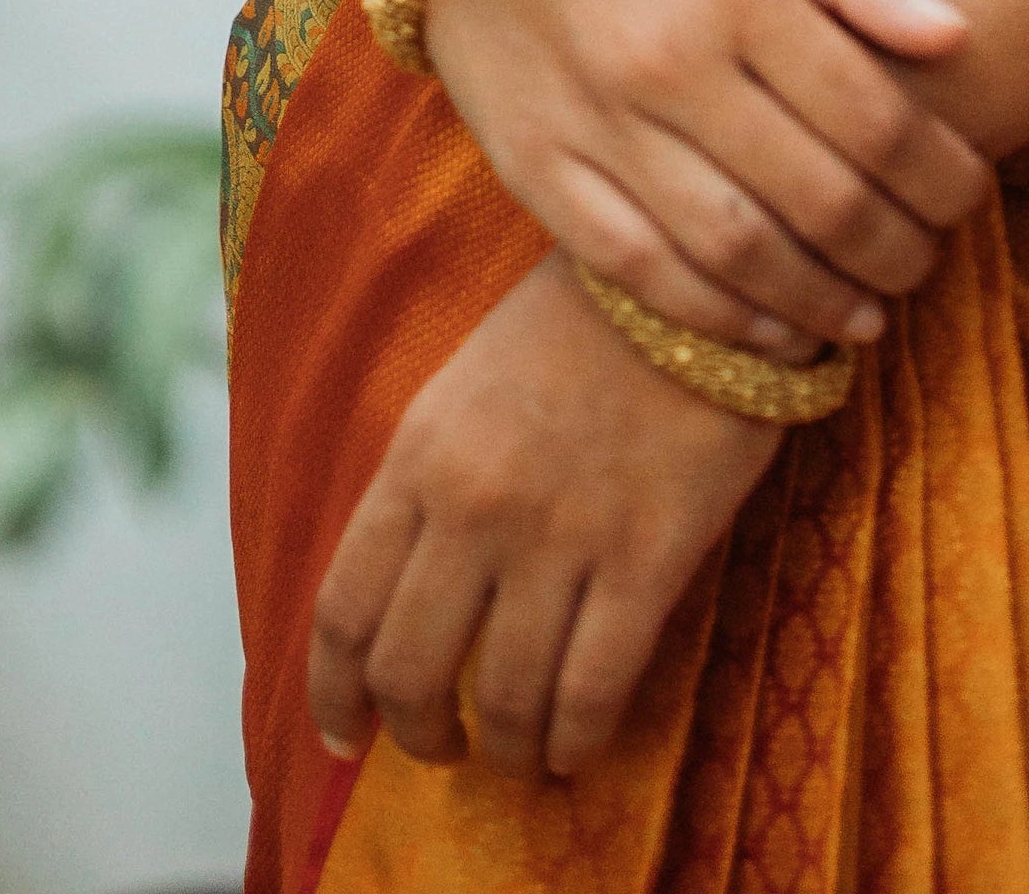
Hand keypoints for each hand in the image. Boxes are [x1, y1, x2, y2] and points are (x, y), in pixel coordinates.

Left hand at [310, 255, 785, 782]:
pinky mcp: (645, 557)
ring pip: (504, 698)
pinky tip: (580, 749)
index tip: (344, 738)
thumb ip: (428, 485)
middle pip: (410, 671)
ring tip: (524, 755)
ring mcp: (559, 536)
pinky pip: (592, 691)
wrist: (693, 273)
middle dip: (420, 735)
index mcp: (418, 455)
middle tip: (446, 748)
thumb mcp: (466, 387)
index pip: (343, 609)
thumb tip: (408, 595)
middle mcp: (474, 505)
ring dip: (508, 750)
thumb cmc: (577, 324)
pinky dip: (577, 742)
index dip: (334, 694)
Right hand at [422, 0, 989, 354]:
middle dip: (895, 250)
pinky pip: (648, 278)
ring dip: (821, 303)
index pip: (873, 114)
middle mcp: (669, 62)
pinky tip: (778, 333)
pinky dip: (724, 321)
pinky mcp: (545, 179)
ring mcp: (601, 129)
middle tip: (928, 263)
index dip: (940, 174)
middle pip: (818, 197)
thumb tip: (957, 32)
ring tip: (870, 314)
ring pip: (738, 254)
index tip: (971, 195)